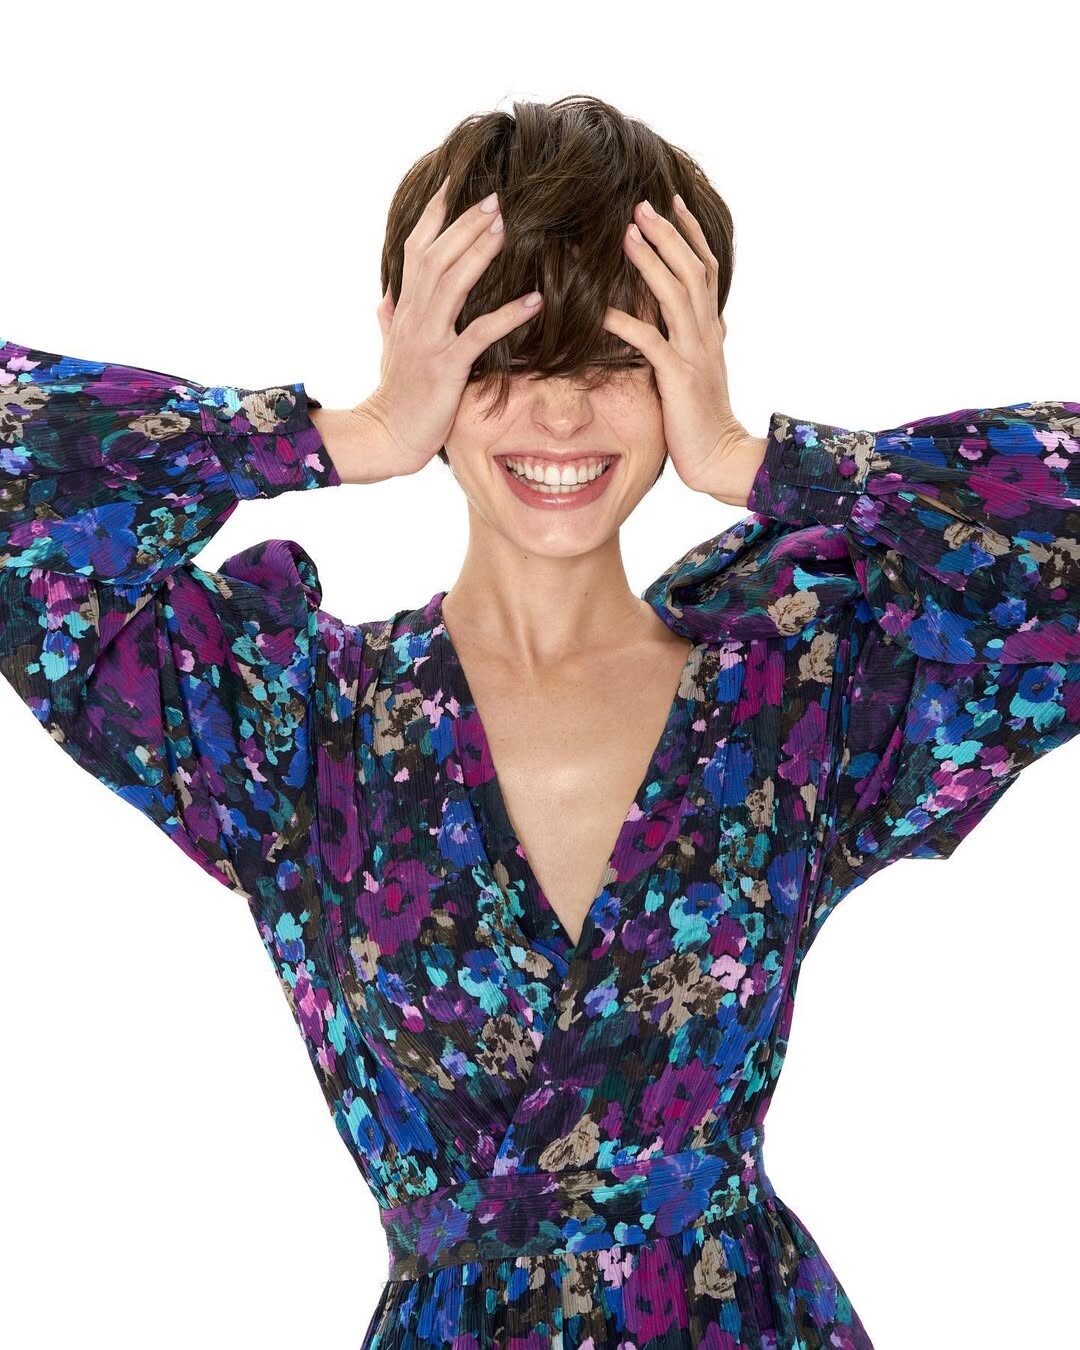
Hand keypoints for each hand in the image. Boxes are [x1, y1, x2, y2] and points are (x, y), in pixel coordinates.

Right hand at [354, 177, 543, 477]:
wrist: (386, 435)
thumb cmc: (395, 396)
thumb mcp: (388, 351)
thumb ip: (388, 320)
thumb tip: (385, 297)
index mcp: (404, 309)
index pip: (415, 249)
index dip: (433, 214)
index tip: (453, 182)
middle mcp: (413, 316)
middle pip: (437, 256)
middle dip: (464, 224)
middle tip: (493, 196)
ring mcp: (429, 339)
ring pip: (452, 284)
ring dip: (479, 253)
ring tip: (505, 227)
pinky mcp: (446, 366)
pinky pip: (480, 334)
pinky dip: (508, 315)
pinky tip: (534, 300)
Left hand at [600, 196, 758, 498]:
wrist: (720, 456)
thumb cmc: (703, 420)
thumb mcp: (702, 371)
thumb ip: (701, 341)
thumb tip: (709, 318)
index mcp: (711, 329)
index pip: (705, 269)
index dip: (688, 234)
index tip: (670, 203)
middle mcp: (707, 333)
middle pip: (691, 270)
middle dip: (668, 234)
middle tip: (642, 204)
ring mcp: (695, 353)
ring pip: (677, 294)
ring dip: (651, 262)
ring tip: (628, 234)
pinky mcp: (679, 378)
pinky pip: (651, 341)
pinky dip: (627, 321)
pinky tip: (603, 309)